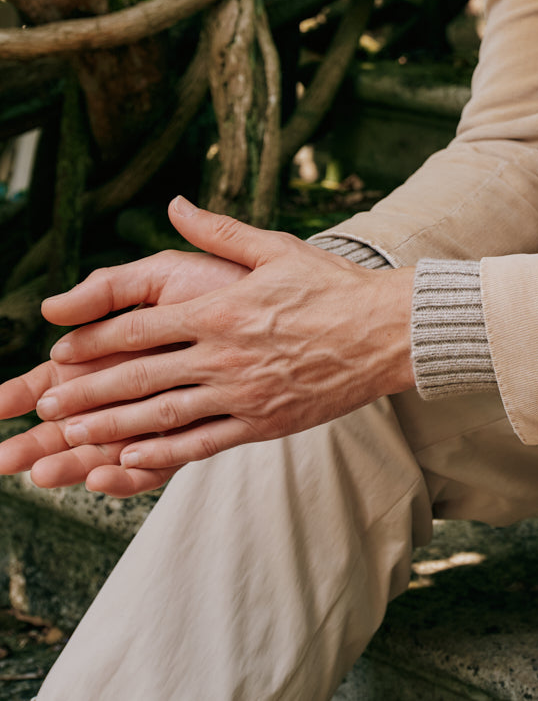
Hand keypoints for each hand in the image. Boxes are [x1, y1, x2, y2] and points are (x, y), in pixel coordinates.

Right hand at [0, 231, 247, 494]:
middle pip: (79, 418)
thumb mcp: (165, 274)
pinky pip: (166, 457)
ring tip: (43, 475)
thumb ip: (110, 287)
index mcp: (126, 345)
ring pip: (114, 443)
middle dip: (38, 439)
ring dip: (76, 461)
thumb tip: (49, 306)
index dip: (27, 391)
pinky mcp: (209, 428)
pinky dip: (135, 470)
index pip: (65, 373)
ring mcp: (174, 409)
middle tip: (3, 461)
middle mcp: (145, 382)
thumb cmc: (224, 282)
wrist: (295, 303)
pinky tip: (106, 476)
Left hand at [26, 197, 414, 475]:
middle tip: (47, 408)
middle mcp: (226, 354)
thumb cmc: (332, 285)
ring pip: (165, 416)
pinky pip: (204, 442)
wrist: (386, 331)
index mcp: (223, 308)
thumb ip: (218, 231)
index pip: (143, 327)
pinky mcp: (263, 421)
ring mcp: (244, 392)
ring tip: (74, 439)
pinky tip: (131, 460)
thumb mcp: (274, 247)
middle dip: (90, 393)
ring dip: (114, 428)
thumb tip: (176, 204)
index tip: (59, 356)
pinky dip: (164, 453)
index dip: (96, 342)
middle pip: (143, 376)